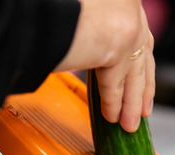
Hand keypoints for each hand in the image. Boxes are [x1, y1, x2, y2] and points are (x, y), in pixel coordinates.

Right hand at [54, 0, 154, 131]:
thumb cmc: (44, 11)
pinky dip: (113, 103)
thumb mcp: (83, 17)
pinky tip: (112, 116)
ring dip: (130, 103)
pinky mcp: (118, 45)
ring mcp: (127, 23)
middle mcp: (129, 4)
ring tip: (128, 124)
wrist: (30, 10)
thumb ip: (97, 30)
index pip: (139, 34)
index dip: (142, 60)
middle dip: (143, 86)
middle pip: (142, 54)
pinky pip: (115, 84)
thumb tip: (100, 55)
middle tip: (142, 110)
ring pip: (133, 73)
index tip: (144, 80)